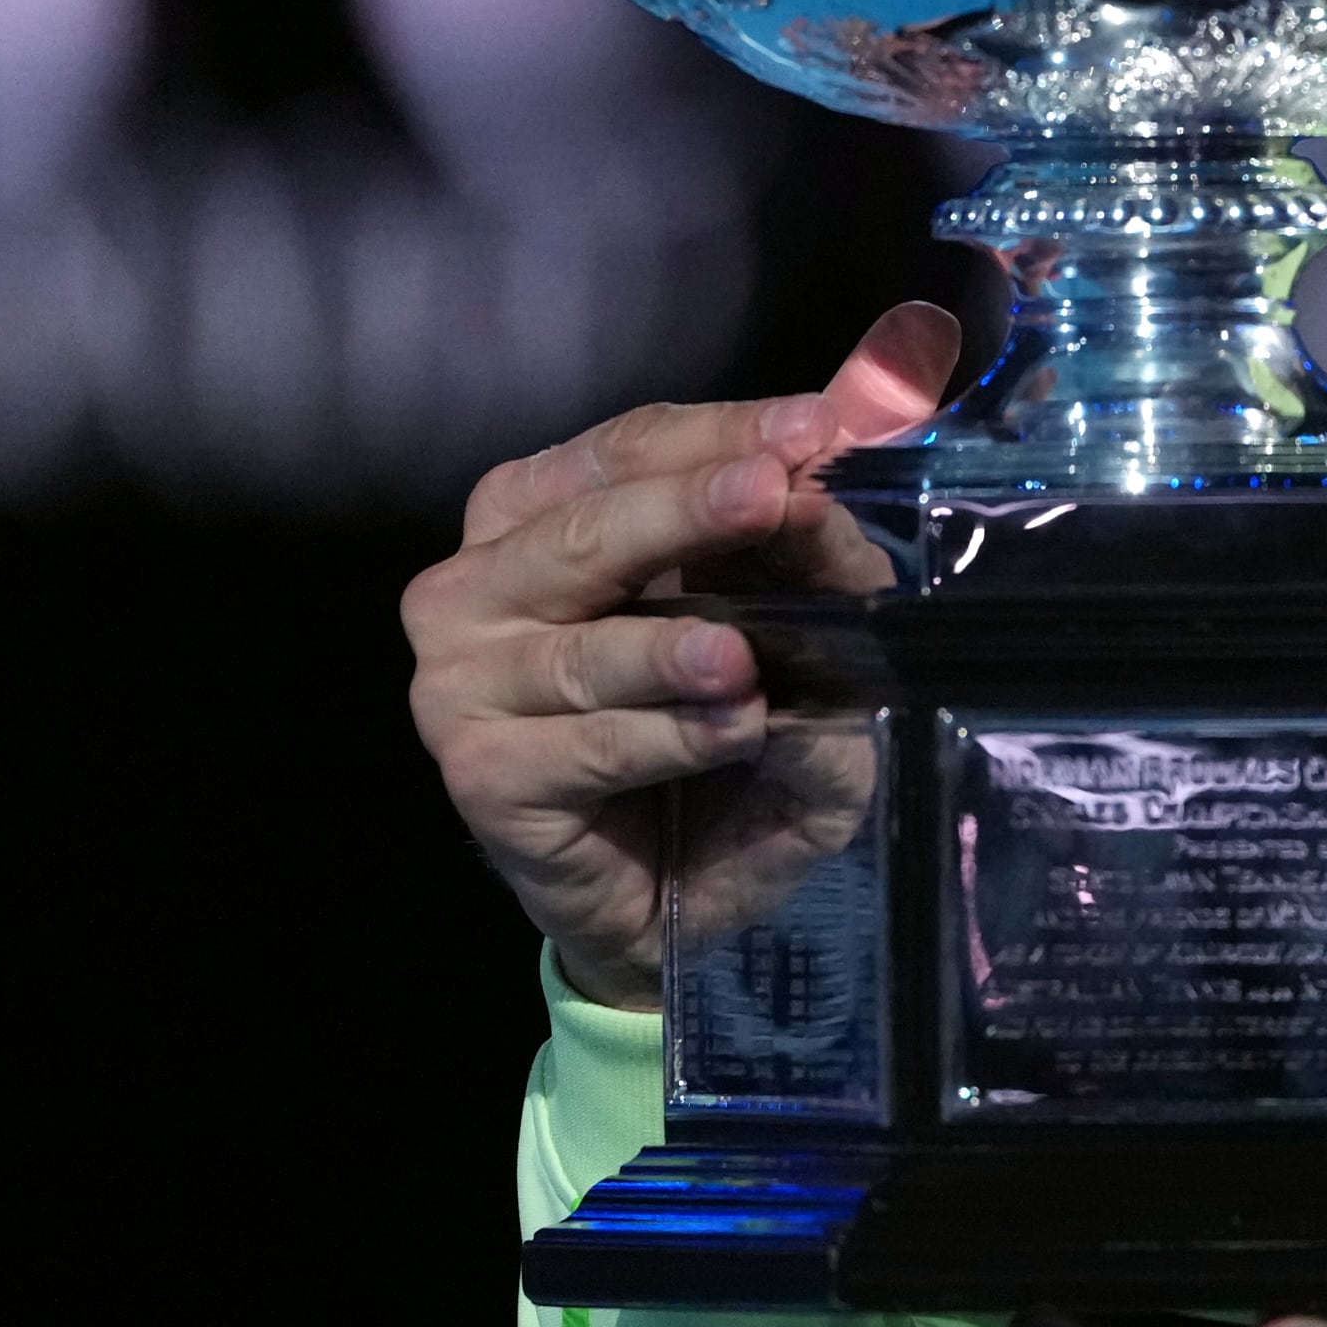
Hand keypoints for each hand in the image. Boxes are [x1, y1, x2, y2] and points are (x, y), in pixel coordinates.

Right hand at [400, 302, 956, 1006]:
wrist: (679, 899)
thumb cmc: (724, 735)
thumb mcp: (798, 629)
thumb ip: (815, 536)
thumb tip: (863, 430)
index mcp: (539, 517)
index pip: (626, 448)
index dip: (720, 433)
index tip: (813, 426)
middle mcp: (479, 586)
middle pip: (586, 528)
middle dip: (687, 508)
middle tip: (772, 495)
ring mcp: (463, 683)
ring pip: (579, 648)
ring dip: (672, 648)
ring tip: (746, 660)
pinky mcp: (480, 777)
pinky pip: (584, 746)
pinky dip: (665, 738)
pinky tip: (732, 730)